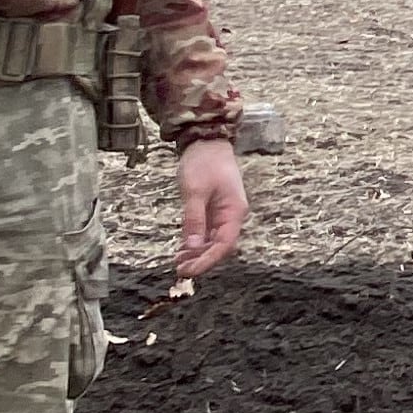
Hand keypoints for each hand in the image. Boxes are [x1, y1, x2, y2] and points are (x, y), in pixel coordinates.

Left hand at [171, 133, 248, 278]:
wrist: (206, 141)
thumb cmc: (204, 162)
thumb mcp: (195, 190)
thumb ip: (194, 219)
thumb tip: (191, 246)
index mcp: (234, 211)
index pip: (224, 244)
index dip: (207, 260)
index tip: (190, 271)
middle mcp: (231, 216)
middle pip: (219, 246)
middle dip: (201, 260)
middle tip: (180, 271)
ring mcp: (223, 214)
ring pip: (212, 242)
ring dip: (197, 254)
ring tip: (178, 264)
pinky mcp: (213, 211)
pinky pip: (207, 233)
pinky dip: (195, 243)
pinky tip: (182, 251)